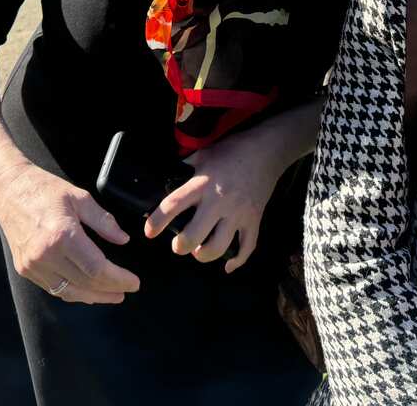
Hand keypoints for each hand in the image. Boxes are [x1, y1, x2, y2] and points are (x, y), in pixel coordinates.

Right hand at [0, 160, 139, 303]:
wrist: (9, 190)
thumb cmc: (46, 189)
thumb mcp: (81, 197)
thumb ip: (103, 221)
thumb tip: (123, 240)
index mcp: (62, 235)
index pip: (97, 268)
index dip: (118, 278)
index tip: (134, 282)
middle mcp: (45, 255)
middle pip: (85, 283)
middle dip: (110, 290)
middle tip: (128, 290)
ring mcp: (32, 264)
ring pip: (69, 291)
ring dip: (93, 296)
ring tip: (113, 295)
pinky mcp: (25, 268)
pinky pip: (53, 288)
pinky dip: (73, 292)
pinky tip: (88, 291)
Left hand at [143, 129, 285, 272]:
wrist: (266, 151)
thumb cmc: (232, 151)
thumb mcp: (203, 154)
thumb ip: (185, 168)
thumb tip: (166, 178)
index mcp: (202, 183)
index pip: (173, 205)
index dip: (157, 222)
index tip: (149, 232)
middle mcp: (218, 201)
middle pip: (194, 236)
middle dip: (181, 246)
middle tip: (178, 244)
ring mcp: (238, 213)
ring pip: (218, 247)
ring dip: (204, 255)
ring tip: (199, 251)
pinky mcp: (253, 220)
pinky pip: (247, 247)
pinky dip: (237, 261)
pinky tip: (227, 265)